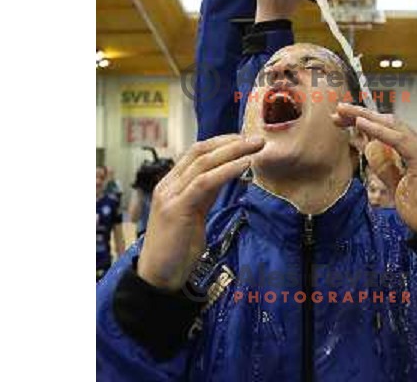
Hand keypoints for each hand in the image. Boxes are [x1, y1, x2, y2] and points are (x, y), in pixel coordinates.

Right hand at [137, 134, 264, 290]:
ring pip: (203, 163)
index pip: (196, 152)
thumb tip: (228, 172)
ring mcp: (170, 195)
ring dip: (233, 152)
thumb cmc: (178, 248)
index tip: (245, 139)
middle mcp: (168, 184)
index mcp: (171, 183)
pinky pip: (204, 182)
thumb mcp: (195, 213)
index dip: (222, 142)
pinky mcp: (176, 208)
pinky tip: (244, 165)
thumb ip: (206, 192)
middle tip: (257, 139)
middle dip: (231, 142)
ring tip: (255, 147)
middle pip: (200, 152)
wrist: (159, 277)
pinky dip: (226, 170)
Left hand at [334, 104, 416, 232]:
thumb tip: (369, 150)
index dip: (364, 122)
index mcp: (413, 151)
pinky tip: (361, 123)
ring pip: (392, 124)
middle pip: (387, 122)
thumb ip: (384, 166)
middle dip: (361, 114)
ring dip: (365, 116)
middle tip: (338, 110)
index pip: (386, 129)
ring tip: (344, 111)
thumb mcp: (395, 185)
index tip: (341, 120)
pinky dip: (378, 130)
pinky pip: (398, 139)